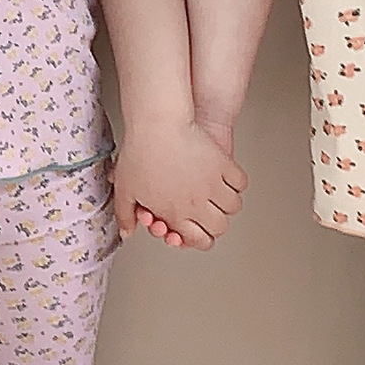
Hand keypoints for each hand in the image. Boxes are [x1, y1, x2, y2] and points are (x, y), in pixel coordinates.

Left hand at [113, 117, 245, 250]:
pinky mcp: (222, 164)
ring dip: (227, 203)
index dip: (200, 239)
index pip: (200, 240)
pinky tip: (228, 178)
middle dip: (216, 223)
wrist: (157, 124)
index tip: (198, 232)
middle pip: (220, 226)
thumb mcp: (124, 189)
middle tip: (210, 214)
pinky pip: (240, 182)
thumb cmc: (140, 153)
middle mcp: (197, 202)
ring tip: (219, 195)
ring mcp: (212, 184)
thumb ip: (126, 214)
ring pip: (233, 206)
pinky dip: (236, 183)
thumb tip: (128, 231)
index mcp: (175, 213)